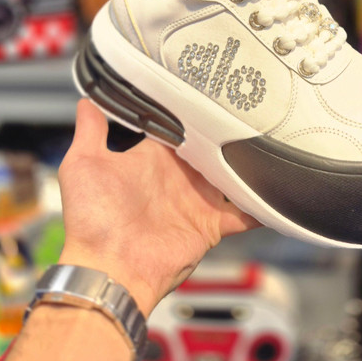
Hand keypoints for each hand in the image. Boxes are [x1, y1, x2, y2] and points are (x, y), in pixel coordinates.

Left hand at [58, 99, 260, 317]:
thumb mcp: (83, 165)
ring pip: (230, 175)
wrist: (109, 270)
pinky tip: (278, 191)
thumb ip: (90, 130)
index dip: (192, 112)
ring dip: (245, 163)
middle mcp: (178, 177)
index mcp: (153, 159)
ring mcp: (197, 201)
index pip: (178, 128)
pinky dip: (261, 206)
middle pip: (209, 149)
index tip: (209, 90)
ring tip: (268, 139)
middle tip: (248, 110)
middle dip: (225, 133)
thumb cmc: (92, 220)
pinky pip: (244, 214)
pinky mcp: (212, 225)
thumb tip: (86, 98)